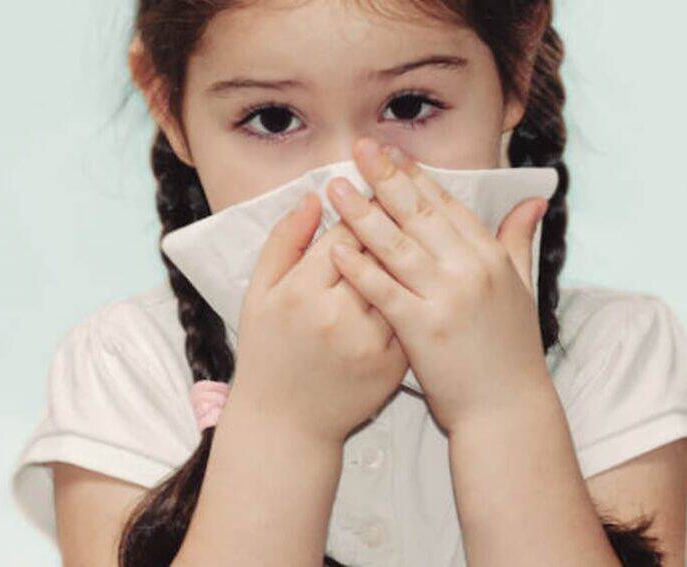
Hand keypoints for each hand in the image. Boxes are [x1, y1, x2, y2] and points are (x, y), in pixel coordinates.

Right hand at [228, 190, 409, 444]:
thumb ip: (284, 242)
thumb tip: (313, 198)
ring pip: (404, 284)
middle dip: (395, 223)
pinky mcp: (394, 365)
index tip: (374, 190)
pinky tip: (427, 277)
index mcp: (303, 293)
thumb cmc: (268, 354)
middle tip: (405, 201)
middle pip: (381, 254)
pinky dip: (423, 294)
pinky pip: (413, 317)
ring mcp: (371, 344)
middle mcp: (339, 317)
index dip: (364, 207)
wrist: (286, 425)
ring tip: (419, 235)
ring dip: (415, 255)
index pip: (346, 235)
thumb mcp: (259, 295)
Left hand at [325, 137, 550, 433]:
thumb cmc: (510, 353)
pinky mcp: (424, 329)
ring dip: (363, 214)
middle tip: (359, 148)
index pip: (447, 206)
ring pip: (398, 246)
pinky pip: (384, 290)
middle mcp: (470, 271)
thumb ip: (518, 241)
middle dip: (387, 177)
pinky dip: (360, 267)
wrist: (507, 410)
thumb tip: (532, 200)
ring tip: (337, 188)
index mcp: (491, 258)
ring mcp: (447, 299)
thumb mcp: (522, 290)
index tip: (392, 151)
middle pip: (420, 215)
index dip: (417, 176)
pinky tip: (336, 247)